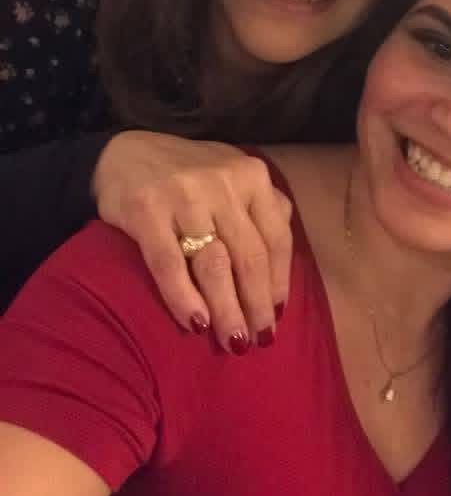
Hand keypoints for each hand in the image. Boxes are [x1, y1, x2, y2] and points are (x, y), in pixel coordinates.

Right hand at [93, 131, 291, 349]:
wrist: (123, 153)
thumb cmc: (189, 175)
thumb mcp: (233, 177)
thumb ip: (262, 208)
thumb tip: (282, 265)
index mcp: (251, 175)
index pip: (276, 238)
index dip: (279, 282)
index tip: (276, 316)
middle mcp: (223, 182)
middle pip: (249, 256)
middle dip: (256, 305)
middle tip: (258, 341)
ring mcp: (185, 195)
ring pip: (214, 264)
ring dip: (227, 310)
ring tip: (232, 342)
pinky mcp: (146, 210)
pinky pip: (169, 264)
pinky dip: (184, 298)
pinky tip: (196, 324)